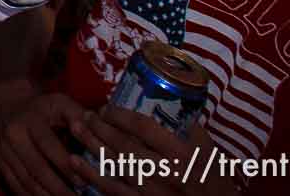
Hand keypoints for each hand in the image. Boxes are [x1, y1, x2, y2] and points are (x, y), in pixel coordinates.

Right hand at [0, 91, 90, 195]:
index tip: (83, 182)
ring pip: (26, 180)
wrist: (7, 104)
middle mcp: (13, 135)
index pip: (48, 145)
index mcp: (30, 120)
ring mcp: (4, 150)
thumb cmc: (42, 107)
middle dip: (58, 189)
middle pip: (36, 168)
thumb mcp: (60, 103)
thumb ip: (79, 117)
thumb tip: (97, 133)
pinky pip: (15, 185)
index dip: (65, 166)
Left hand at [72, 109, 236, 195]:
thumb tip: (167, 103)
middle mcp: (164, 174)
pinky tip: (75, 162)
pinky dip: (90, 175)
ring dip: (90, 145)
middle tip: (87, 114)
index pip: (144, 128)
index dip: (120, 115)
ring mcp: (151, 193)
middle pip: (123, 145)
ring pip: (113, 165)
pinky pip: (111, 190)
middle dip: (100, 127)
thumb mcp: (211, 154)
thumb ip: (190, 129)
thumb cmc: (215, 184)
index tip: (107, 108)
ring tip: (76, 128)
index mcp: (182, 156)